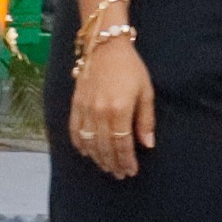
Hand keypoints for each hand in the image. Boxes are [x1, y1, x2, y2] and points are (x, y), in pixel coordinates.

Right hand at [71, 35, 156, 180]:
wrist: (104, 47)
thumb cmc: (131, 68)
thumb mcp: (146, 92)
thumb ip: (146, 120)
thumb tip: (148, 144)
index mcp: (119, 109)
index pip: (122, 143)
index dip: (126, 160)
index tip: (131, 171)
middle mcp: (99, 112)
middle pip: (105, 146)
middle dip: (113, 163)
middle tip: (120, 174)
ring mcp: (84, 109)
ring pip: (89, 142)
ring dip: (98, 158)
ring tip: (107, 167)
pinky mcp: (75, 104)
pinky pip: (74, 130)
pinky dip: (80, 144)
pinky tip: (86, 153)